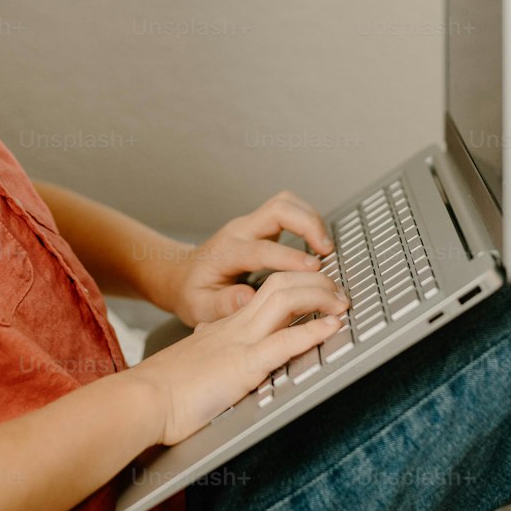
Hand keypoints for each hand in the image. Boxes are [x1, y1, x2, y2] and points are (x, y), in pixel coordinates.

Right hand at [132, 270, 350, 446]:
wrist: (143, 399)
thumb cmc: (165, 389)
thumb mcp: (193, 359)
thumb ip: (207, 347)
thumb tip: (211, 343)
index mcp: (226, 326)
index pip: (268, 291)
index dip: (299, 285)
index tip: (320, 291)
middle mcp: (235, 326)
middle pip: (281, 284)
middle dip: (317, 282)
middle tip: (341, 293)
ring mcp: (239, 342)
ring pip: (286, 299)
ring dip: (321, 297)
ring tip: (343, 303)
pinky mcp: (242, 366)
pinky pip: (283, 341)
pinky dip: (313, 331)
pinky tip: (332, 328)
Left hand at [165, 189, 335, 328]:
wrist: (183, 275)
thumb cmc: (194, 293)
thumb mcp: (200, 307)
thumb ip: (223, 304)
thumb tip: (250, 298)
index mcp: (226, 253)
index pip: (260, 248)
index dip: (289, 257)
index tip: (313, 268)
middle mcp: (240, 231)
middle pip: (277, 209)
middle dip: (307, 225)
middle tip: (327, 250)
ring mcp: (251, 224)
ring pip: (286, 203)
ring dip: (311, 219)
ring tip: (327, 246)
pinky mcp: (261, 225)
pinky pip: (289, 210)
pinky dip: (308, 221)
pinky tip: (319, 242)